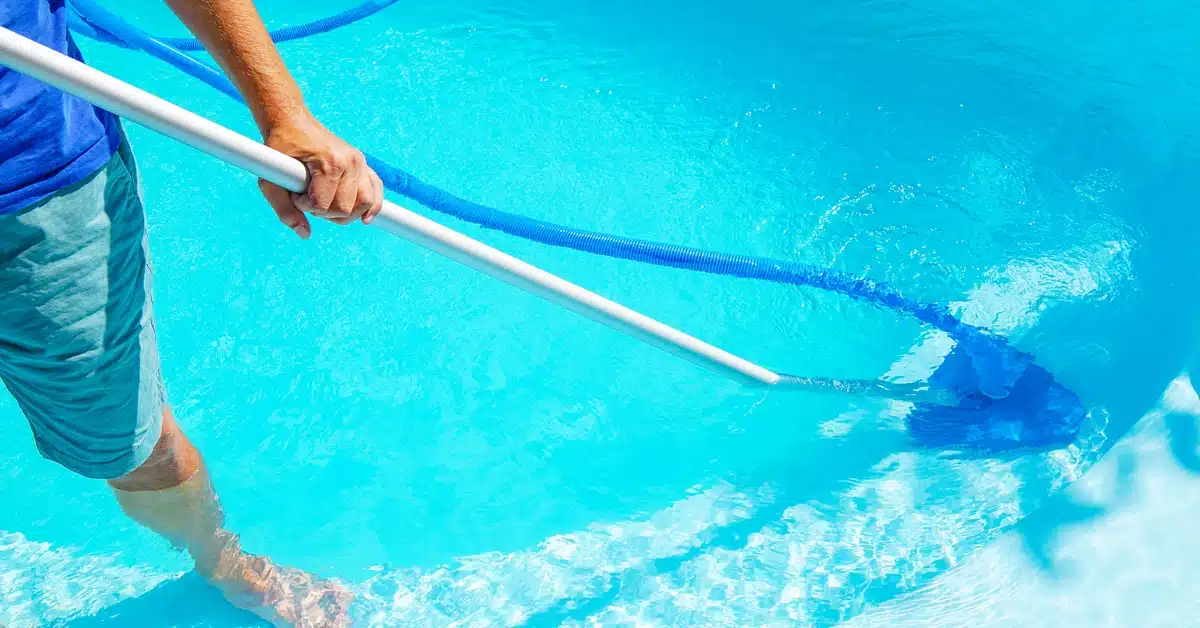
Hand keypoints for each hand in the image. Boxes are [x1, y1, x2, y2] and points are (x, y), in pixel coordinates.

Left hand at [257, 116, 383, 238]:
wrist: (292, 122)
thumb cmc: (280, 149)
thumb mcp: (270, 180)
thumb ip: (284, 209)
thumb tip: (305, 234)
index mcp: (329, 163)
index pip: (323, 205)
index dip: (305, 207)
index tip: (294, 194)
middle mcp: (350, 162)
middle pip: (345, 209)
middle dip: (324, 211)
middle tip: (308, 198)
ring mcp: (359, 162)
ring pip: (364, 204)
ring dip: (345, 213)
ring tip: (327, 205)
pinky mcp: (363, 164)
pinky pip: (376, 191)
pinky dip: (373, 207)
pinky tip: (366, 219)